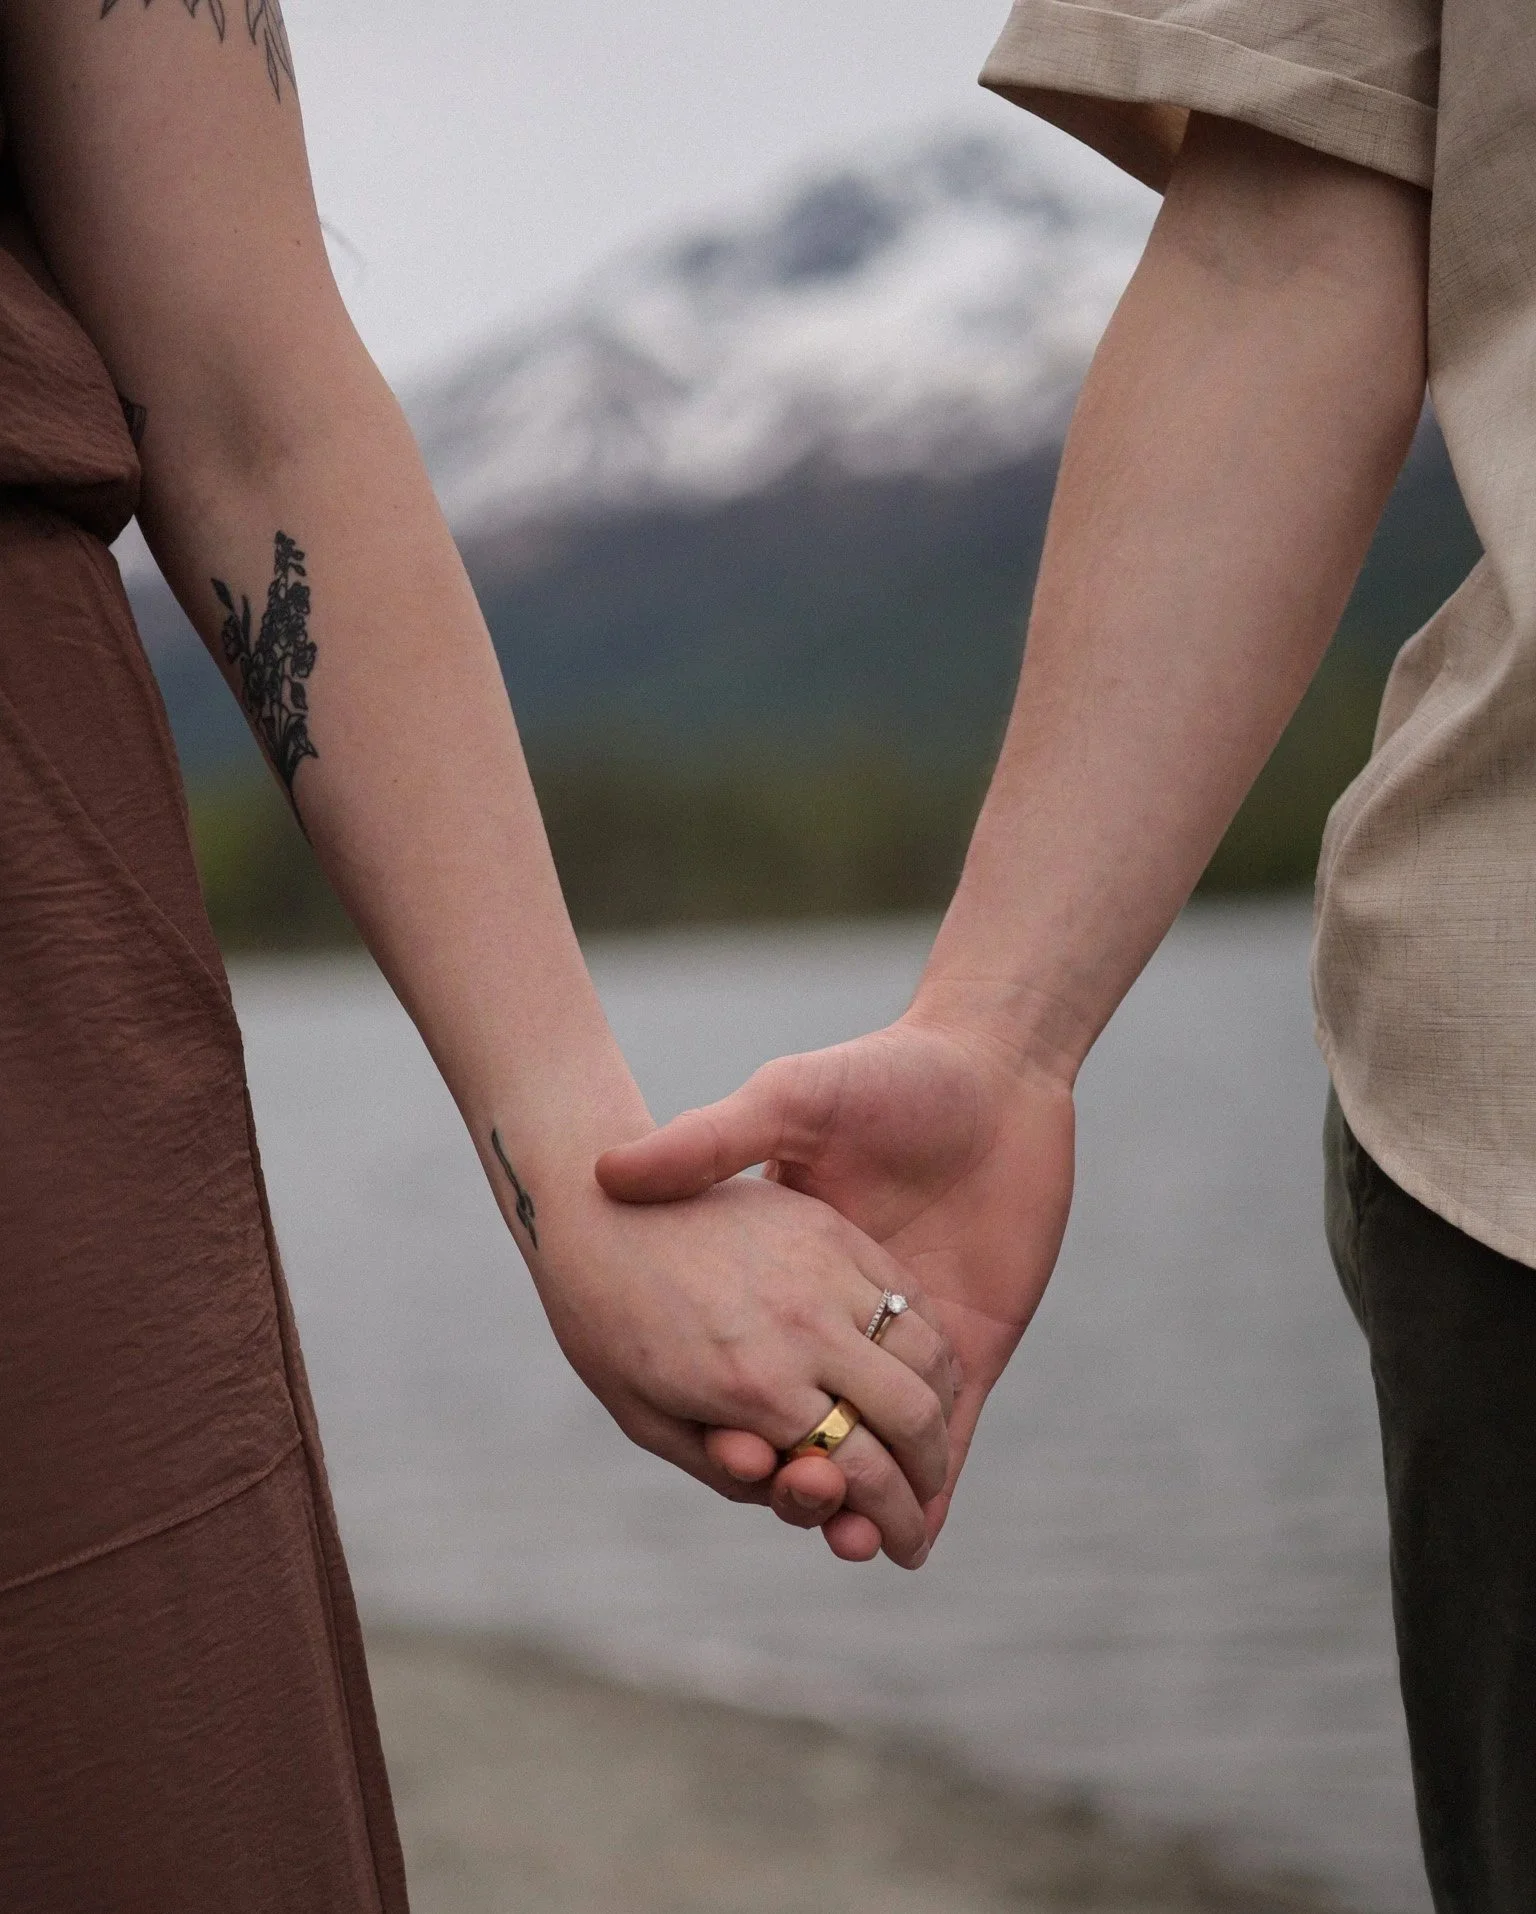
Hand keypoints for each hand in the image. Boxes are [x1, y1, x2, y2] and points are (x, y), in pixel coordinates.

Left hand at [516, 1163, 954, 1567]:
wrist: (590, 1204)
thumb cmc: (605, 1324)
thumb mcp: (647, 1419)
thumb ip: (731, 1469)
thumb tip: (811, 1489)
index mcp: (754, 1387)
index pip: (862, 1473)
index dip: (894, 1523)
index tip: (904, 1548)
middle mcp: (803, 1327)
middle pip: (913, 1418)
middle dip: (930, 1475)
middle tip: (922, 1502)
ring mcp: (824, 1269)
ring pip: (927, 1353)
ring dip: (939, 1409)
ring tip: (926, 1440)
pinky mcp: (831, 1228)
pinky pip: (909, 1293)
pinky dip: (929, 1344)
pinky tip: (917, 1371)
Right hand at [596, 1014, 1074, 1560]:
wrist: (993, 1066)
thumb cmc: (881, 1075)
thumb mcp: (784, 1100)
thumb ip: (708, 1138)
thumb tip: (613, 1167)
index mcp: (795, 1274)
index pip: (762, 1369)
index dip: (741, 1420)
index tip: (723, 1448)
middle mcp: (843, 1317)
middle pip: (821, 1423)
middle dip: (809, 1479)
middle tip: (795, 1503)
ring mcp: (910, 1337)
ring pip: (882, 1446)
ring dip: (868, 1506)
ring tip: (853, 1541)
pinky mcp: (978, 1345)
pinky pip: (955, 1437)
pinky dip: (938, 1492)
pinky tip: (915, 1536)